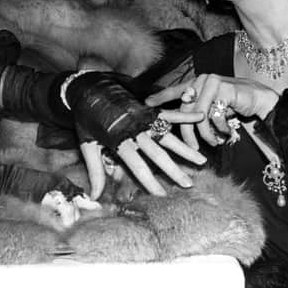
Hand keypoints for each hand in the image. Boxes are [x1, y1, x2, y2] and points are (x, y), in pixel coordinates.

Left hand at [65, 72, 205, 198]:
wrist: (87, 89)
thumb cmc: (86, 119)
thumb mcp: (87, 145)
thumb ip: (95, 171)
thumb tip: (94, 198)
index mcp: (118, 140)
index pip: (137, 165)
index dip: (149, 181)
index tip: (162, 195)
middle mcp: (134, 129)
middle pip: (157, 153)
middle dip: (173, 170)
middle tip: (188, 184)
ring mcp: (143, 118)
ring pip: (168, 135)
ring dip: (184, 149)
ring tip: (201, 161)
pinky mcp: (148, 108)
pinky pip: (169, 113)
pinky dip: (184, 115)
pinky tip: (200, 117)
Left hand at [145, 74, 278, 147]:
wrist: (260, 101)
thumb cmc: (235, 106)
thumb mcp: (212, 108)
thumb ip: (196, 110)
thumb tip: (176, 121)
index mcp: (197, 83)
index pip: (175, 90)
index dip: (161, 97)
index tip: (146, 104)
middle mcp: (202, 80)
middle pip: (185, 111)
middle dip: (189, 134)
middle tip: (194, 149)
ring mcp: (213, 83)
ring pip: (199, 116)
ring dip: (208, 134)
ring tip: (216, 141)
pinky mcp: (224, 89)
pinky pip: (215, 117)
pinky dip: (221, 129)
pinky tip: (228, 131)